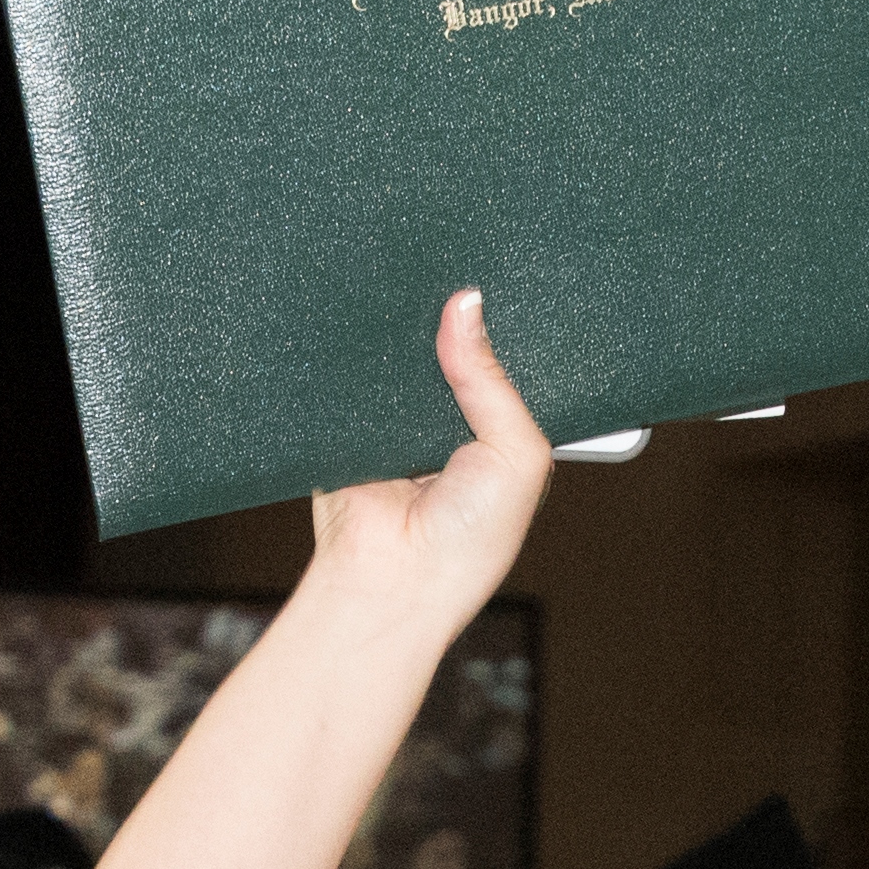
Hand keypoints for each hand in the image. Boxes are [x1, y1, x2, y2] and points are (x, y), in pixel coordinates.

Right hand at [307, 289, 551, 644]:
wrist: (391, 580)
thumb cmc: (470, 542)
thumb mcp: (517, 454)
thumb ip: (493, 379)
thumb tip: (467, 306)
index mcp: (500, 434)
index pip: (504, 364)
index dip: (502, 329)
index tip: (497, 287)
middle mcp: (450, 426)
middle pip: (452, 352)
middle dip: (453, 327)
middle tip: (457, 290)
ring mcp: (399, 424)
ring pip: (404, 358)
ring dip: (405, 341)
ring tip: (416, 313)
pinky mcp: (350, 423)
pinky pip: (355, 374)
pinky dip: (360, 359)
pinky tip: (373, 340)